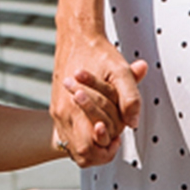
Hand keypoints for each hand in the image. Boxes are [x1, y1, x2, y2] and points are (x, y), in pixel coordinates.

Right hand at [50, 25, 145, 160]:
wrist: (76, 38)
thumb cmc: (98, 54)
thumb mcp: (121, 72)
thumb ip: (130, 98)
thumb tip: (133, 123)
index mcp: (76, 105)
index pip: (90, 146)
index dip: (107, 147)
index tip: (117, 137)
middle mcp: (63, 112)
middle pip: (81, 151)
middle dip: (100, 149)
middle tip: (113, 137)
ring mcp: (58, 112)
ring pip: (73, 146)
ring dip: (91, 144)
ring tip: (105, 131)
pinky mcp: (56, 109)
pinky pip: (68, 135)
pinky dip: (82, 136)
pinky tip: (94, 126)